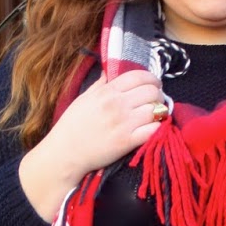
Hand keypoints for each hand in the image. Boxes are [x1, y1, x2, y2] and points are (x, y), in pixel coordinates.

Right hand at [18, 69, 164, 219]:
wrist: (65, 153)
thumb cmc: (72, 126)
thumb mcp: (83, 99)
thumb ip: (99, 85)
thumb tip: (108, 72)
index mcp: (107, 91)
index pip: (138, 76)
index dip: (151, 79)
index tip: (154, 85)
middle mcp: (117, 104)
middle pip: (151, 91)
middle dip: (158, 95)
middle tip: (156, 101)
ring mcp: (123, 123)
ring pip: (155, 109)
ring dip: (160, 111)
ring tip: (156, 115)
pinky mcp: (127, 142)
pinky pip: (153, 130)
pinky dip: (158, 128)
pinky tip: (154, 128)